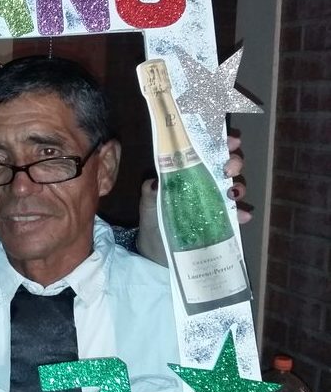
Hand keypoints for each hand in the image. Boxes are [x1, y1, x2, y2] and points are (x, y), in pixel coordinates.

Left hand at [136, 133, 249, 265]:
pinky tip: (242, 216)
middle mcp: (205, 184)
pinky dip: (241, 213)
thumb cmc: (153, 221)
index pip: (206, 151)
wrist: (156, 251)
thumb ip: (150, 192)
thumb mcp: (148, 204)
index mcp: (187, 173)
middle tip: (227, 168)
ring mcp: (214, 202)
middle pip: (226, 165)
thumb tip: (154, 182)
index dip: (220, 142)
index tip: (229, 140)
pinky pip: (235, 214)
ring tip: (232, 192)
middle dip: (233, 162)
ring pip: (234, 186)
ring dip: (238, 186)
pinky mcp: (220, 222)